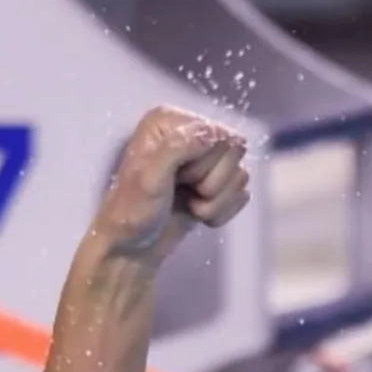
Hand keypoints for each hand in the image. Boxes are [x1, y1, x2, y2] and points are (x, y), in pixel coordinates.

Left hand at [94, 106, 249, 265]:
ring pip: (240, 175)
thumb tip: (211, 134)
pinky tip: (197, 214)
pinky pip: (241, 194)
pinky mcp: (215, 184)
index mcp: (171, 121)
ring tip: (188, 206)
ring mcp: (205, 160)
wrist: (129, 250)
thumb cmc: (131, 213)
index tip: (177, 179)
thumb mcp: (148, 177)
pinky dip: (221, 211)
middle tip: (182, 193)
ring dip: (215, 201)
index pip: (220, 134)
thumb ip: (177, 148)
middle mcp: (190, 133)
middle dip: (210, 183)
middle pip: (235, 152)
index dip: (204, 164)